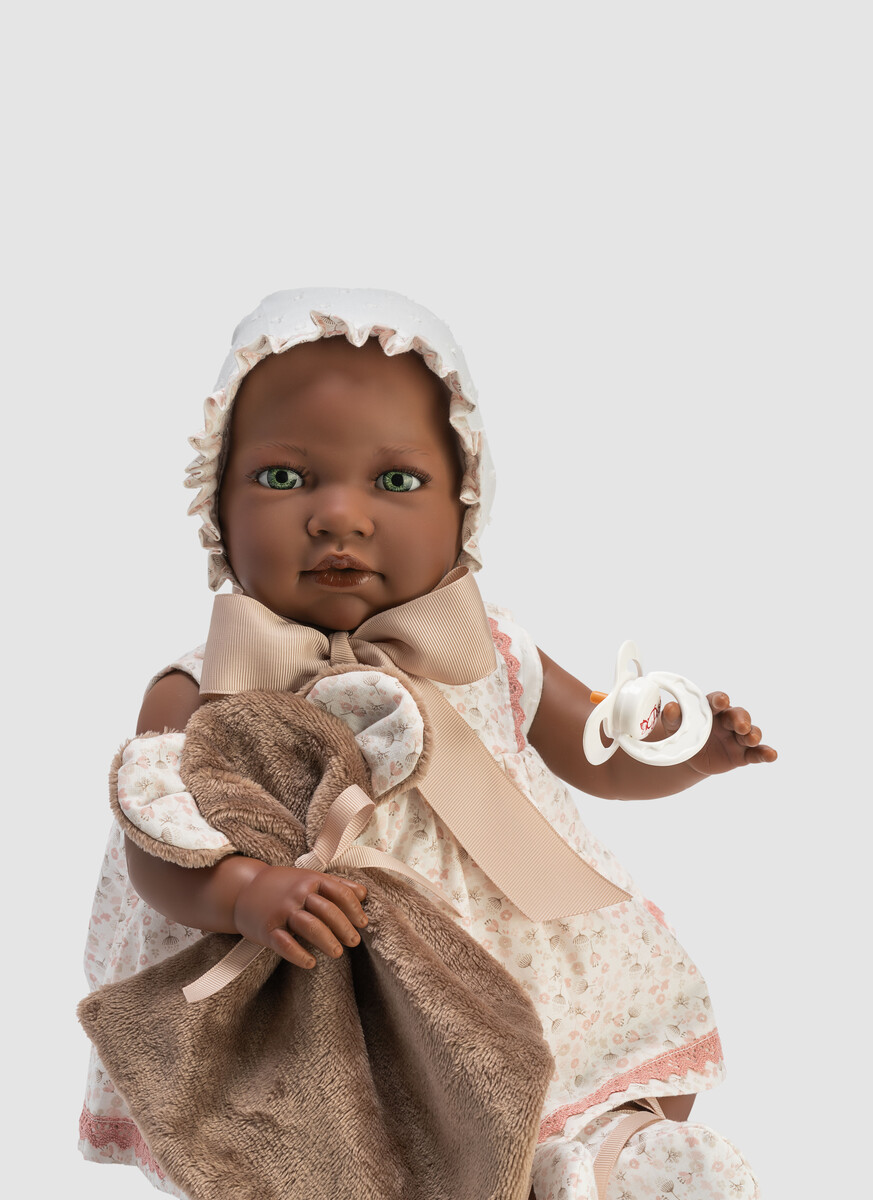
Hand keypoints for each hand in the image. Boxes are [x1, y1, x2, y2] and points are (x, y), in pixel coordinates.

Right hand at [233, 865, 368, 968]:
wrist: (241, 889)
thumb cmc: (281, 885)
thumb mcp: (308, 877)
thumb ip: (336, 885)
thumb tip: (364, 894)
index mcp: (310, 879)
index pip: (339, 892)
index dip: (354, 908)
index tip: (363, 922)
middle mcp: (297, 894)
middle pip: (327, 910)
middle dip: (344, 927)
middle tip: (354, 941)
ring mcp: (282, 911)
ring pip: (310, 926)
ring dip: (327, 940)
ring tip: (337, 953)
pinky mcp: (267, 929)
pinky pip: (285, 944)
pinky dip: (299, 955)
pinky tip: (311, 963)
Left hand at [662, 692, 776, 775]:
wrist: (689, 757)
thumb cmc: (683, 734)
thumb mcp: (675, 726)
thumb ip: (673, 717)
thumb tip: (671, 707)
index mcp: (711, 709)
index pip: (718, 701)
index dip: (720, 700)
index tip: (721, 701)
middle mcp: (728, 720)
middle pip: (738, 715)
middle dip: (740, 719)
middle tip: (740, 725)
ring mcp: (737, 737)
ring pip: (750, 733)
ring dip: (753, 734)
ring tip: (751, 738)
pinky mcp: (742, 754)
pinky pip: (756, 753)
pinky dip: (765, 753)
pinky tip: (772, 755)